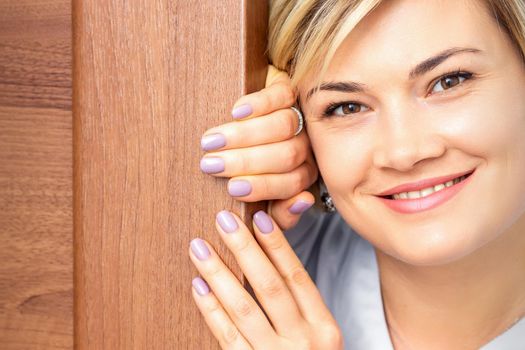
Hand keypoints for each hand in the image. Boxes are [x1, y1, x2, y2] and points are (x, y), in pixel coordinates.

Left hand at [189, 210, 342, 348]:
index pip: (297, 277)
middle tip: (223, 220)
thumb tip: (269, 256)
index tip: (258, 217)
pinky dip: (210, 309)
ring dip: (219, 274)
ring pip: (243, 307)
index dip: (277, 245)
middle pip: (269, 285)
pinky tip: (198, 285)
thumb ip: (299, 305)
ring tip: (199, 247)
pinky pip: (227, 337)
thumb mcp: (318, 338)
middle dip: (244, 249)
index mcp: (324, 328)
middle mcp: (304, 342)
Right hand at [200, 65, 318, 230]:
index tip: (232, 189)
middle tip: (212, 164)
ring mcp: (299, 115)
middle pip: (286, 154)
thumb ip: (279, 212)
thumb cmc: (251, 169)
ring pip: (283, 126)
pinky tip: (235, 112)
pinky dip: (258, 104)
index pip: (292, 183)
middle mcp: (306, 146)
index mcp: (302, 174)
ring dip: (243, 136)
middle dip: (246, 162)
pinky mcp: (288, 88)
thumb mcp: (262, 196)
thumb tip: (303, 201)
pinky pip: (281, 95)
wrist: (244, 126)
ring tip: (212, 142)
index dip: (262, 186)